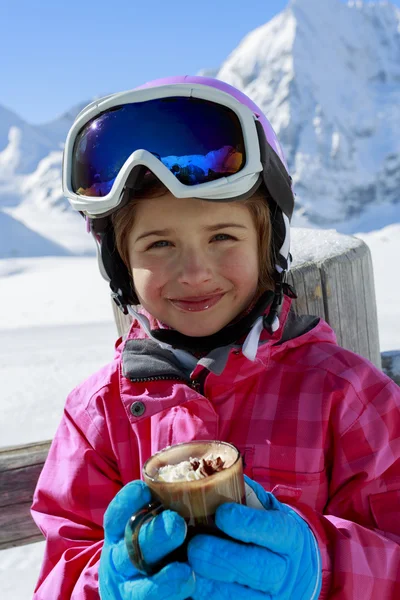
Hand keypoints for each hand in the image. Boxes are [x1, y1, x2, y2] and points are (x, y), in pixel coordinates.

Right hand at [99, 480, 194, 599]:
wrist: (140, 590)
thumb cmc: (161, 547)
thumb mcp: (156, 522)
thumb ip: (178, 505)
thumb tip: (226, 477)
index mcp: (122, 534)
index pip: (117, 515)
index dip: (127, 502)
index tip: (143, 489)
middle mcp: (121, 561)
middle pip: (131, 549)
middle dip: (153, 536)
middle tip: (176, 523)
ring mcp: (130, 589)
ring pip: (141, 589)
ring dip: (162, 581)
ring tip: (186, 573)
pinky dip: (170, 598)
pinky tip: (189, 589)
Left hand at [188, 476, 321, 599]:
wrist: (295, 571)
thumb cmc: (268, 529)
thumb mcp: (266, 508)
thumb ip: (245, 495)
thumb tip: (211, 474)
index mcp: (289, 536)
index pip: (274, 529)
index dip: (248, 523)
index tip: (222, 513)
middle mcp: (284, 570)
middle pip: (258, 567)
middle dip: (224, 557)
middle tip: (195, 546)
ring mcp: (271, 597)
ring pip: (244, 597)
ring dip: (212, 586)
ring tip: (185, 570)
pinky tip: (187, 589)